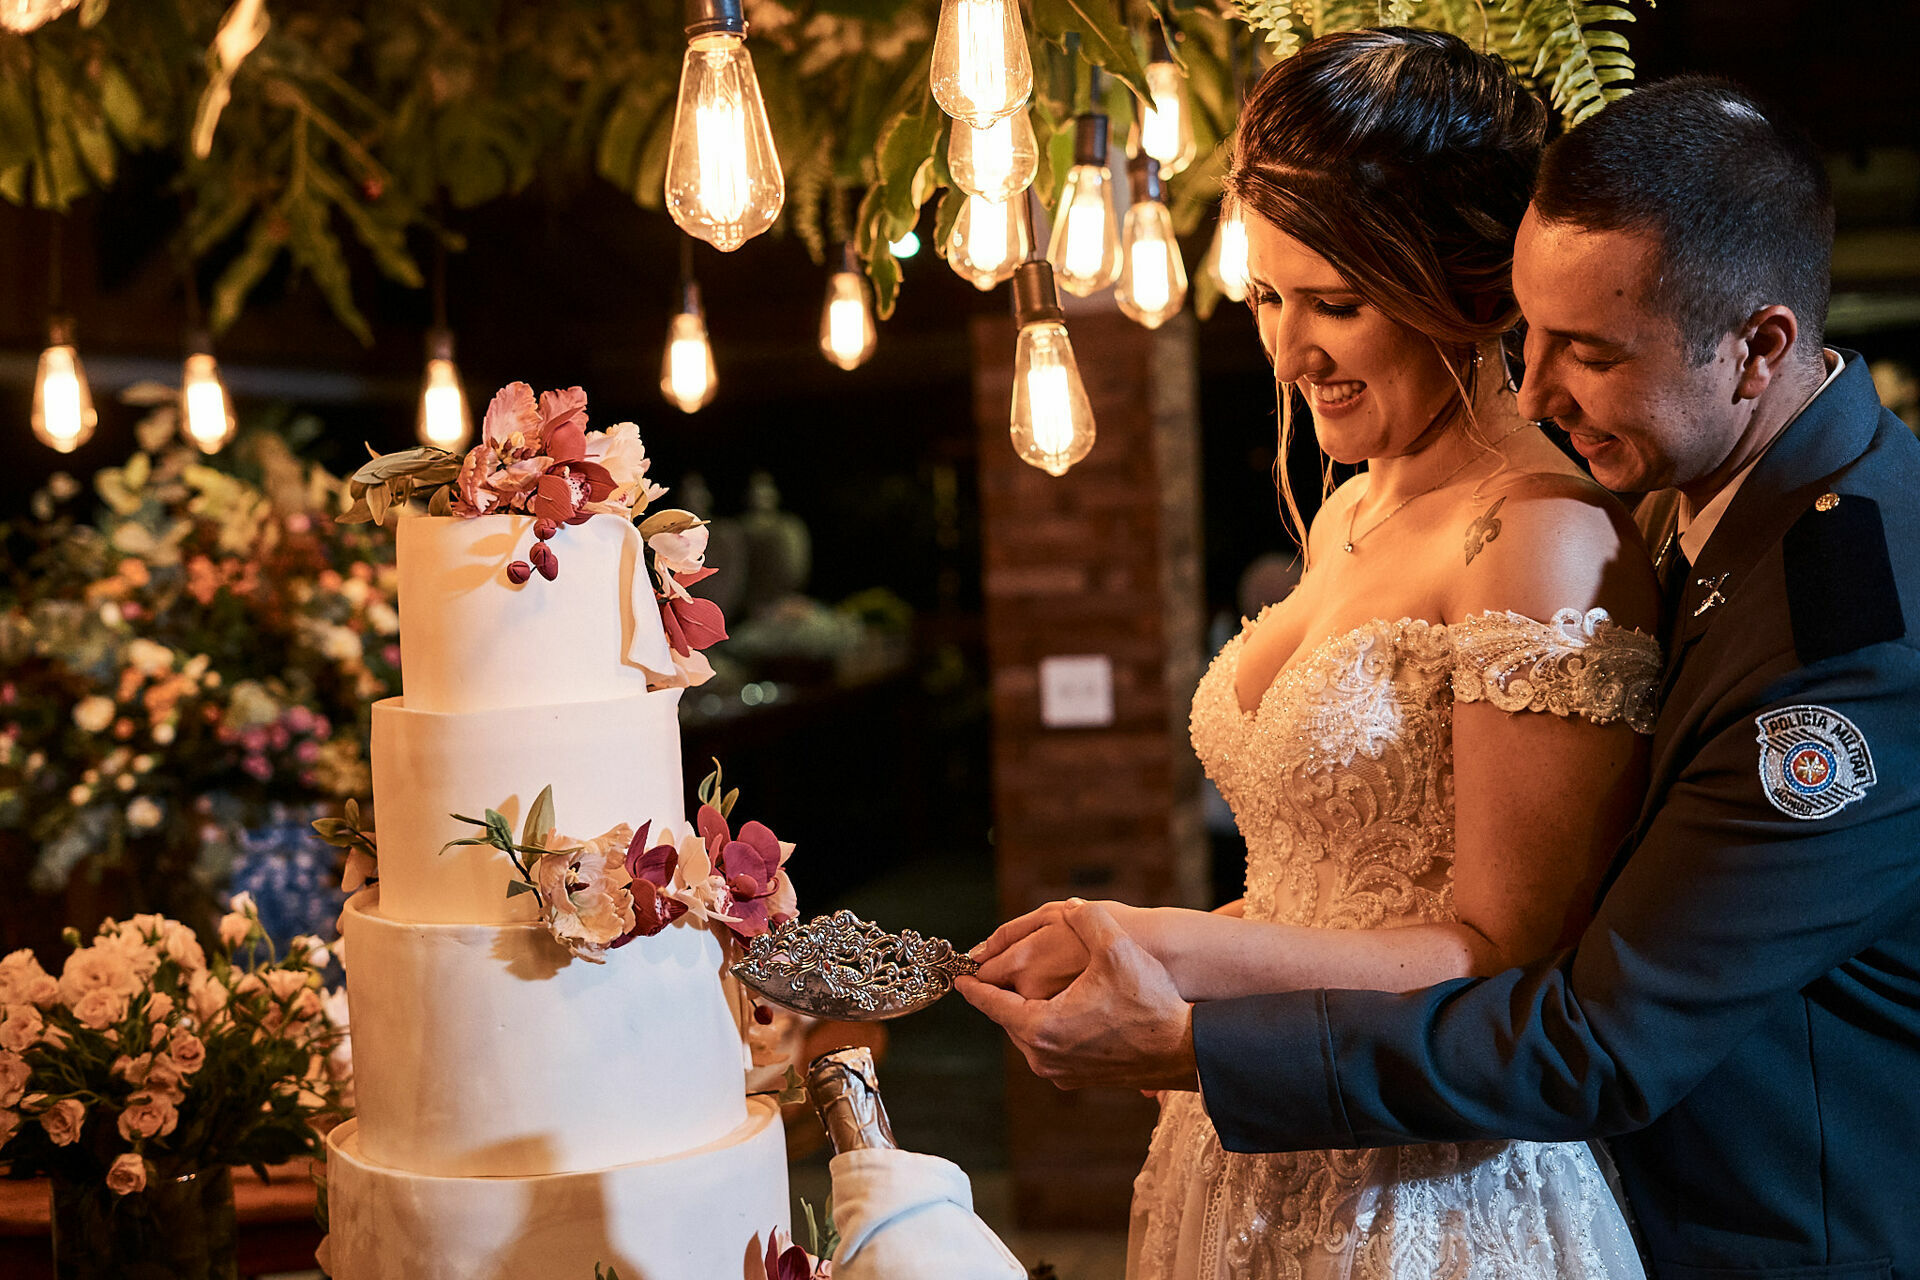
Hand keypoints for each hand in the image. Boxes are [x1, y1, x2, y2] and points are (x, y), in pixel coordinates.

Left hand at [957, 900, 1199, 1092]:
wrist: (1184, 1048)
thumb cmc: (1149, 1000)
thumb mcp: (1115, 949)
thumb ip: (1085, 919)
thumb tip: (1068, 908)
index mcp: (1041, 1027)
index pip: (993, 1004)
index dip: (974, 987)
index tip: (958, 979)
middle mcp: (1043, 1057)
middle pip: (1011, 1019)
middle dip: (1005, 995)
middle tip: (994, 974)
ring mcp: (1060, 1072)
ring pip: (1030, 1034)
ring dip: (1029, 1010)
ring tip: (1027, 987)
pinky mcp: (1078, 1079)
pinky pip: (1049, 1047)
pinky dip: (1048, 1026)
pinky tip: (1060, 1007)